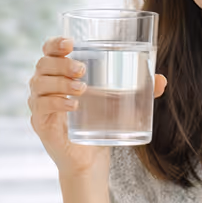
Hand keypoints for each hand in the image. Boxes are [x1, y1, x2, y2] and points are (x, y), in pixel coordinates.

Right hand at [28, 36, 167, 177]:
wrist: (89, 159)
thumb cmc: (100, 124)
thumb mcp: (121, 104)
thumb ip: (141, 91)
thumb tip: (162, 80)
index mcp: (60, 74)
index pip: (49, 51)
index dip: (55, 43)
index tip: (70, 43)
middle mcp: (45, 85)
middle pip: (43, 64)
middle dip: (61, 63)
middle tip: (82, 70)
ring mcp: (40, 104)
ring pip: (39, 83)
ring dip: (60, 82)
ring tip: (82, 88)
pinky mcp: (40, 122)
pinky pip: (40, 106)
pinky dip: (55, 102)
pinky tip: (73, 105)